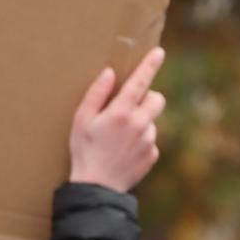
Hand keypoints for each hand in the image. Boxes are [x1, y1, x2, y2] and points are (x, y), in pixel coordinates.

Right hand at [69, 48, 164, 191]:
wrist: (97, 186)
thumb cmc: (83, 151)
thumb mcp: (80, 120)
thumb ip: (96, 94)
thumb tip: (109, 73)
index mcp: (121, 112)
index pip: (140, 82)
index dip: (149, 65)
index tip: (159, 52)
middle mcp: (140, 124)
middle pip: (157, 99)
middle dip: (148, 97)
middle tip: (129, 106)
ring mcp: (149, 140)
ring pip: (151, 121)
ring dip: (139, 123)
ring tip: (117, 138)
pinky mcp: (152, 154)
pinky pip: (149, 141)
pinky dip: (139, 142)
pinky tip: (122, 151)